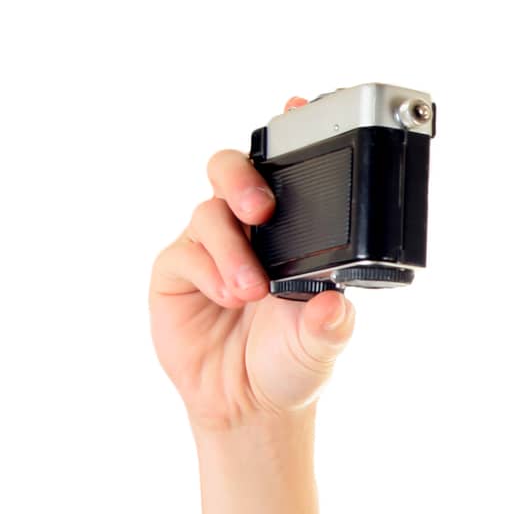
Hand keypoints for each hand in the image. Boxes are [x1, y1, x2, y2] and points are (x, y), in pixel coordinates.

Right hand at [149, 95, 355, 432]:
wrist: (249, 407)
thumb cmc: (292, 363)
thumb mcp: (322, 345)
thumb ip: (332, 323)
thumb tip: (335, 304)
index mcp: (297, 235)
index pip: (292, 174)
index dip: (292, 132)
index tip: (300, 106)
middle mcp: (252, 231)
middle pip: (235, 171)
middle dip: (244, 178)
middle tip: (261, 209)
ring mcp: (212, 246)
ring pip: (210, 212)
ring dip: (231, 247)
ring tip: (249, 291)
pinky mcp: (178, 270)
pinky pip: (185, 250)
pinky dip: (207, 270)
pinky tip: (227, 298)